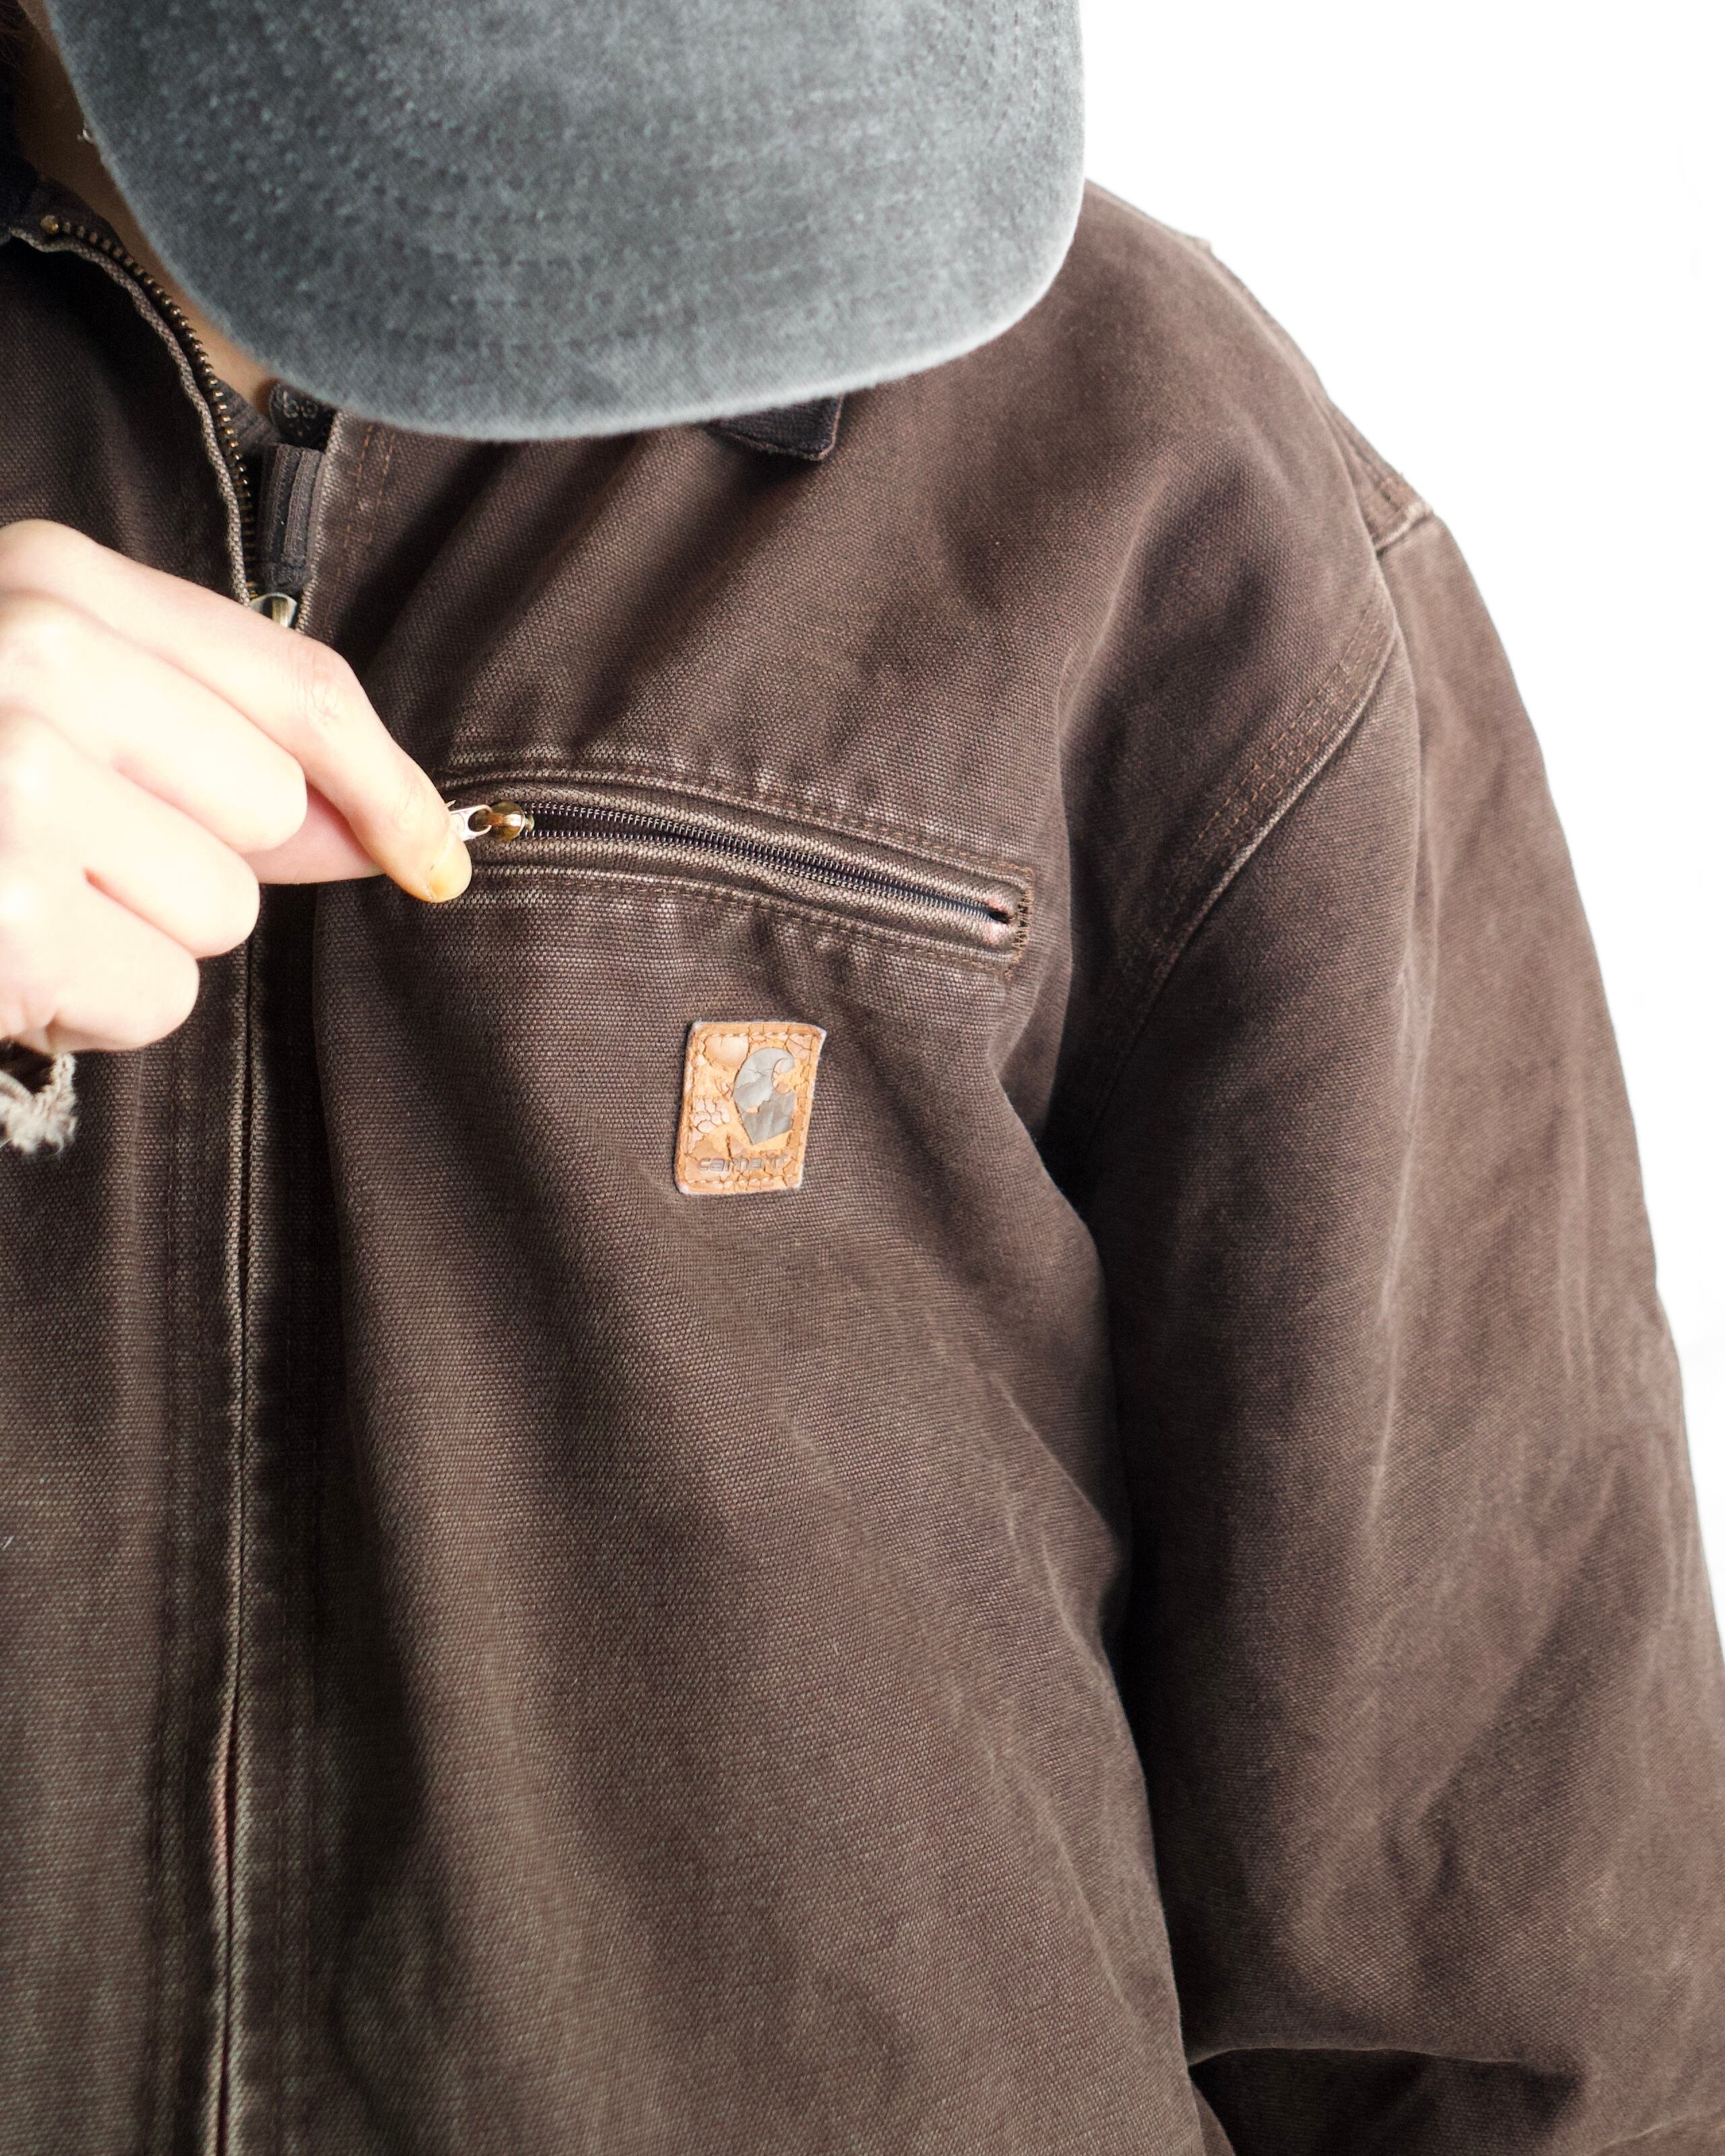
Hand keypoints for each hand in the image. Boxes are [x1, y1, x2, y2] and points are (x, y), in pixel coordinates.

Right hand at [0, 520, 468, 1055]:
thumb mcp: (56, 710)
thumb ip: (221, 749)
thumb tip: (387, 833)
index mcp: (50, 581)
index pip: (297, 684)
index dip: (384, 782)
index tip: (433, 854)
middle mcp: (33, 655)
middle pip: (268, 811)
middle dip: (190, 861)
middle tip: (59, 852)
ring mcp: (13, 779)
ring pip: (220, 915)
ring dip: (134, 941)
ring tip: (16, 902)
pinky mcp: (7, 912)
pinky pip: (158, 999)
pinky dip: (89, 1010)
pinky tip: (3, 961)